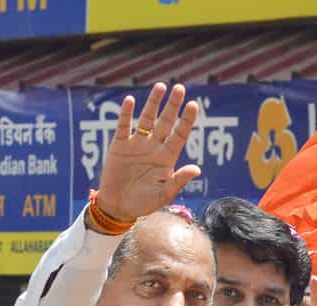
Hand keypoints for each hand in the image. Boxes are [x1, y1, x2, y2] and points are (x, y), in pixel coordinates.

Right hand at [95, 83, 201, 221]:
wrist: (119, 207)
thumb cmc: (144, 203)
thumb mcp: (164, 194)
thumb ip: (178, 181)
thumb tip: (197, 169)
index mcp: (167, 157)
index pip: (180, 134)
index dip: (186, 120)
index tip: (194, 105)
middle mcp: (154, 146)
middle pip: (166, 121)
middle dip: (173, 105)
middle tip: (180, 88)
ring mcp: (137, 144)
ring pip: (147, 119)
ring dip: (153, 103)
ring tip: (161, 87)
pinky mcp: (120, 145)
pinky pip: (124, 126)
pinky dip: (126, 114)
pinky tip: (130, 100)